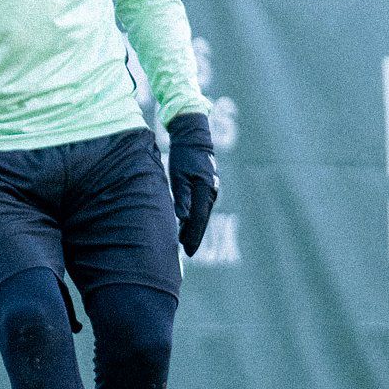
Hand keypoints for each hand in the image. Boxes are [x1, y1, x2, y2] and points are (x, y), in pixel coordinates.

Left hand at [166, 112, 218, 256]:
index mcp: (204, 190)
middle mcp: (210, 191)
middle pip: (202, 219)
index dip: (193, 236)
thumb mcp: (178, 175)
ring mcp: (210, 188)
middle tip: (185, 251)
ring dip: (194, 227)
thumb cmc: (183, 155)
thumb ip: (182, 196)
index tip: (187, 251)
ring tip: (183, 241)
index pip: (198, 219)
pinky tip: (186, 222)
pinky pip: (201, 206)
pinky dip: (195, 216)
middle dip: (194, 236)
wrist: (193, 137)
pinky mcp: (207, 185)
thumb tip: (183, 217)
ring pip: (202, 214)